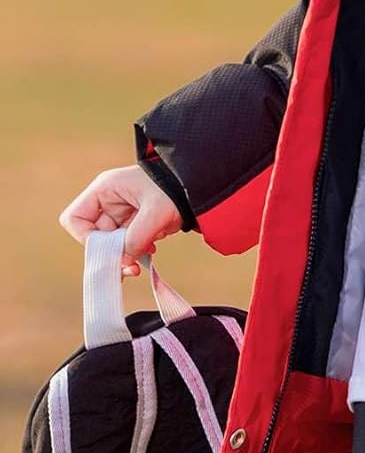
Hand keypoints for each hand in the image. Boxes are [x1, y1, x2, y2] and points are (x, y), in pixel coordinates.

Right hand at [59, 165, 183, 277]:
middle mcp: (109, 201)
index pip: (75, 219)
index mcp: (105, 189)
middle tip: (130, 267)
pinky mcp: (135, 223)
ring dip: (126, 254)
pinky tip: (151, 250)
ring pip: (111, 244)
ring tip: (146, 255)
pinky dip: (136, 251)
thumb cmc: (176, 187)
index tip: (108, 249)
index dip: (86, 238)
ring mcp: (121, 213)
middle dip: (112, 253)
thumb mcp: (156, 211)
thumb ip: (137, 237)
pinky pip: (126, 244)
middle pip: (94, 237)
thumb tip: (124, 262)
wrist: (201, 185)